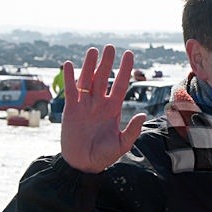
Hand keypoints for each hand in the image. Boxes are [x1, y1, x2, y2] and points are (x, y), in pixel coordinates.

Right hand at [61, 45, 146, 172]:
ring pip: (88, 80)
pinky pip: (71, 91)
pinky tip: (68, 64)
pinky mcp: (71, 109)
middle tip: (110, 47)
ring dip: (90, 65)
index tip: (129, 55)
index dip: (126, 70)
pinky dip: (69, 78)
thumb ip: (132, 130)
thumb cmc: (104, 155)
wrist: (84, 164)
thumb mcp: (122, 144)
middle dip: (107, 63)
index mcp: (114, 109)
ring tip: (93, 50)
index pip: (121, 85)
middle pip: (104, 78)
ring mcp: (85, 105)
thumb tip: (143, 115)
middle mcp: (100, 103)